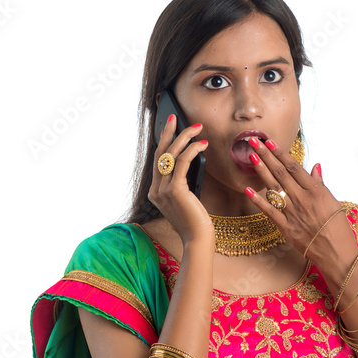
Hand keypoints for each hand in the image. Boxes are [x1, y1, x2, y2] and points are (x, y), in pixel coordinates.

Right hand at [148, 115, 213, 244]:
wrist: (197, 239)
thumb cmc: (196, 221)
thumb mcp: (185, 199)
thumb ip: (181, 183)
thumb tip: (189, 161)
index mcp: (155, 192)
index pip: (158, 161)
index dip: (163, 143)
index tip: (169, 128)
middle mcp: (155, 190)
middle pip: (161, 154)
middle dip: (168, 133)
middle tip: (175, 118)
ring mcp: (162, 190)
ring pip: (171, 155)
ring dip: (184, 138)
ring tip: (197, 128)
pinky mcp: (175, 190)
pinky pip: (183, 163)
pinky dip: (192, 150)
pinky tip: (202, 144)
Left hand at [242, 137, 346, 259]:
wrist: (337, 254)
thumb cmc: (338, 229)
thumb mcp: (333, 202)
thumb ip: (321, 184)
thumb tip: (315, 166)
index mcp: (316, 191)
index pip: (294, 167)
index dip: (281, 153)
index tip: (270, 141)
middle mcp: (303, 200)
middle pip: (281, 173)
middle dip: (266, 156)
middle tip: (254, 141)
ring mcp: (293, 214)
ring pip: (273, 188)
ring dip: (261, 171)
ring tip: (251, 157)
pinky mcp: (286, 228)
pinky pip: (269, 212)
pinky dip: (258, 200)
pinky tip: (247, 189)